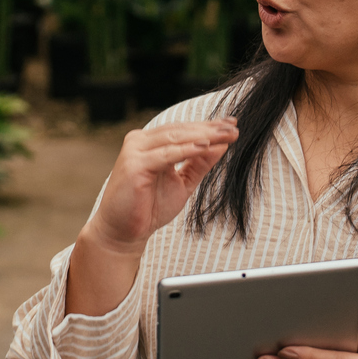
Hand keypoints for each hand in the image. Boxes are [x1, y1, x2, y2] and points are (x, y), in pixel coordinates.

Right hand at [66, 118, 236, 316]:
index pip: (183, 130)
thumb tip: (222, 145)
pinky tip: (205, 146)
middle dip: (210, 129)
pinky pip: (165, 154)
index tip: (233, 125)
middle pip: (180, 131)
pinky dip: (186, 150)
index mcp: (150, 143)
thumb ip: (200, 164)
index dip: (209, 127)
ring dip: (202, 136)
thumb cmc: (149, 207)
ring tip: (225, 135)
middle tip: (233, 128)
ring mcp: (135, 151)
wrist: (123, 233)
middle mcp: (140, 141)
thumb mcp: (182, 183)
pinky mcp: (133, 165)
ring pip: (174, 138)